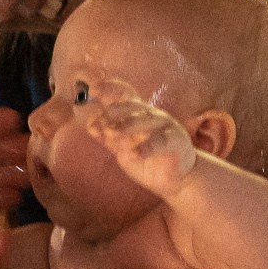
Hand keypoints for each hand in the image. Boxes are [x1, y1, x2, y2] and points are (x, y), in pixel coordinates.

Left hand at [85, 81, 193, 196]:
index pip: (124, 95)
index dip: (110, 89)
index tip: (94, 90)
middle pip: (132, 106)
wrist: (176, 179)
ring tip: (111, 133)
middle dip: (114, 112)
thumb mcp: (122, 148)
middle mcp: (150, 115)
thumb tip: (91, 125)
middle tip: (100, 123)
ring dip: (127, 126)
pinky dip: (146, 148)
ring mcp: (165, 126)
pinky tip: (134, 155)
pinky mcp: (176, 141)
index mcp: (136, 113)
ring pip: (146, 120)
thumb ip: (107, 138)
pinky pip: (160, 142)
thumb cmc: (148, 159)